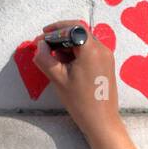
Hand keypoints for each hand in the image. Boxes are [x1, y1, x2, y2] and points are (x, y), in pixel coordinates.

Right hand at [33, 19, 122, 140]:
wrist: (101, 121)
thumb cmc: (80, 102)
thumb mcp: (58, 79)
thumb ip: (45, 59)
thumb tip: (40, 45)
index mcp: (91, 50)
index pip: (73, 27)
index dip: (56, 29)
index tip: (43, 36)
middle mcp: (102, 49)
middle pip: (79, 33)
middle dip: (60, 37)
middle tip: (45, 48)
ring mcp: (107, 57)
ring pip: (84, 42)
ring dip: (68, 46)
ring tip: (54, 59)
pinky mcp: (107, 65)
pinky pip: (90, 52)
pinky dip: (77, 53)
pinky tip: (66, 66)